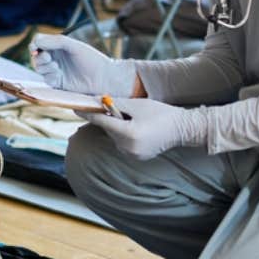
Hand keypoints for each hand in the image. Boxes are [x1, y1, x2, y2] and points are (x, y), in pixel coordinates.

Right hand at [30, 33, 137, 96]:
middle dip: (39, 57)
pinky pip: (45, 79)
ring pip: (38, 68)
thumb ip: (55, 41)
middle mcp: (56, 58)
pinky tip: (59, 74)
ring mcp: (56, 71)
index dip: (35, 45)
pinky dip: (49, 75)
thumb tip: (36, 41)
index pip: (40, 43)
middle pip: (36, 56)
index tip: (36, 47)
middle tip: (48, 57)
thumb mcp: (73, 45)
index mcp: (59, 46)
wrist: (102, 79)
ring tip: (56, 66)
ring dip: (44, 66)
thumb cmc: (91, 60)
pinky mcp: (57, 83)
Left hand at [86, 97, 206, 159]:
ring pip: (114, 136)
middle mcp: (128, 148)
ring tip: (131, 118)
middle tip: (111, 107)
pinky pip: (122, 143)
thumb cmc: (161, 113)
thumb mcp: (137, 105)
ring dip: (116, 126)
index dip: (88, 114)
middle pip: (108, 129)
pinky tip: (135, 128)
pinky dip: (123, 134)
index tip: (76, 108)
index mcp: (128, 134)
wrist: (182, 129)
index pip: (102, 122)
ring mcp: (132, 155)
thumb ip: (115, 104)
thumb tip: (96, 101)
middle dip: (107, 118)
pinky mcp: (136, 157)